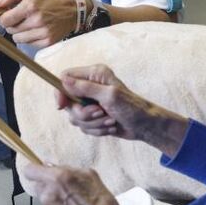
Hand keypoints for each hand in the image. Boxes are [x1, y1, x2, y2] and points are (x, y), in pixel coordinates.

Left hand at [0, 0, 75, 46]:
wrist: (72, 9)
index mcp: (30, 6)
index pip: (4, 20)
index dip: (3, 18)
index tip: (8, 14)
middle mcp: (36, 20)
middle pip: (10, 30)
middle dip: (12, 24)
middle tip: (21, 17)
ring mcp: (43, 32)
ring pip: (17, 39)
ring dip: (20, 32)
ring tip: (29, 24)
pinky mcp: (47, 41)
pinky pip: (28, 44)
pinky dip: (29, 38)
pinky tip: (36, 30)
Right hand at [56, 65, 188, 157]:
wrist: (145, 126)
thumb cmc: (132, 107)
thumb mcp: (109, 96)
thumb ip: (86, 88)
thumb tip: (64, 80)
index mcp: (94, 74)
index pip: (65, 77)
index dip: (60, 92)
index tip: (62, 106)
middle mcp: (90, 86)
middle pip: (68, 102)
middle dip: (83, 113)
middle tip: (100, 112)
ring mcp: (91, 102)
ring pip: (75, 118)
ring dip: (93, 123)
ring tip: (110, 121)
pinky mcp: (93, 117)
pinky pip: (84, 127)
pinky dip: (97, 130)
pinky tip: (110, 126)